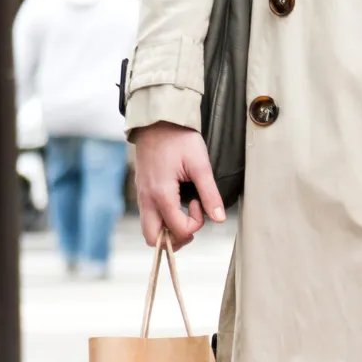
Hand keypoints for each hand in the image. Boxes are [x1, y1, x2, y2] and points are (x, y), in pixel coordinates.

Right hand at [132, 123, 223, 249]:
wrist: (157, 122)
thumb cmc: (179, 139)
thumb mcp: (200, 165)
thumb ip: (210, 194)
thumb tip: (219, 218)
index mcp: (161, 194)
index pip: (177, 229)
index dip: (194, 225)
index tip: (200, 204)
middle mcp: (147, 199)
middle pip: (153, 239)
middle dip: (175, 238)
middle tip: (191, 223)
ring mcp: (142, 196)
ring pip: (149, 229)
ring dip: (168, 229)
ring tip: (186, 212)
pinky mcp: (142, 191)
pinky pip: (148, 217)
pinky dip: (162, 220)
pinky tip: (177, 204)